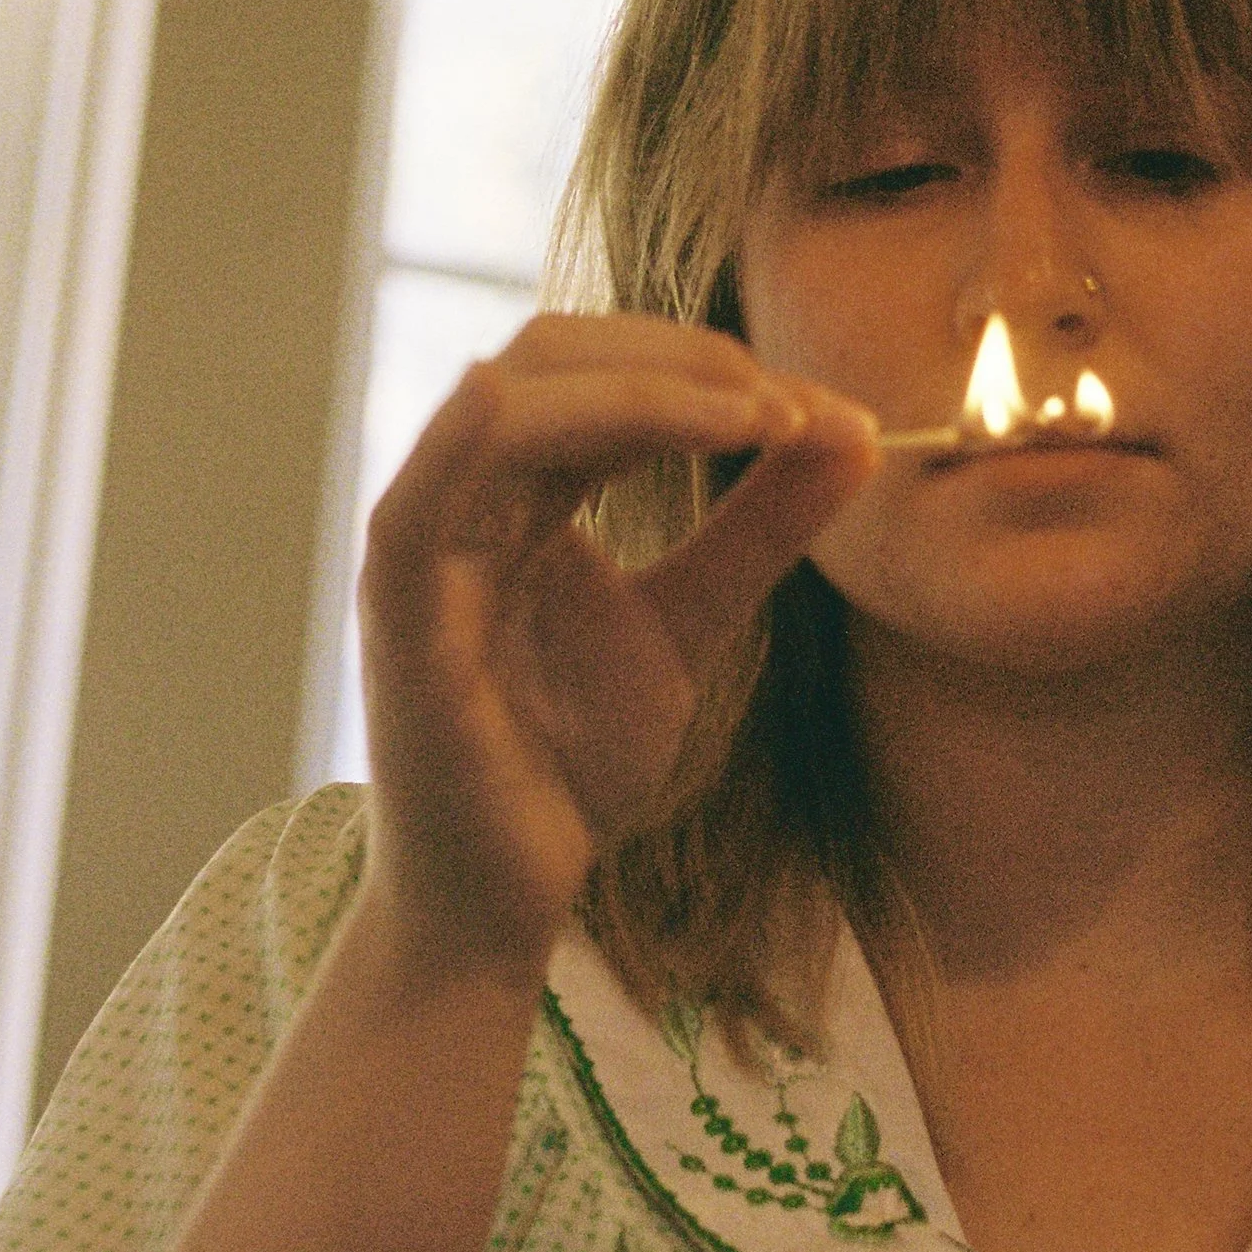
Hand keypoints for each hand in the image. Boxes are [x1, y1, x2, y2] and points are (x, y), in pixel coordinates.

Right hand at [357, 314, 877, 985]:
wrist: (503, 896)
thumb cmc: (569, 760)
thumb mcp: (690, 622)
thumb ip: (758, 527)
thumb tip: (853, 430)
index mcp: (521, 492)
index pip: (602, 373)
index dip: (712, 370)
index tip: (827, 413)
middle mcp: (463, 498)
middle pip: (552, 355)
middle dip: (684, 360)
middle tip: (793, 407)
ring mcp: (422, 548)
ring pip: (506, 399)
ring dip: (639, 389)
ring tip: (754, 417)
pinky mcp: (398, 615)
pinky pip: (423, 499)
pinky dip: (492, 433)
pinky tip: (610, 421)